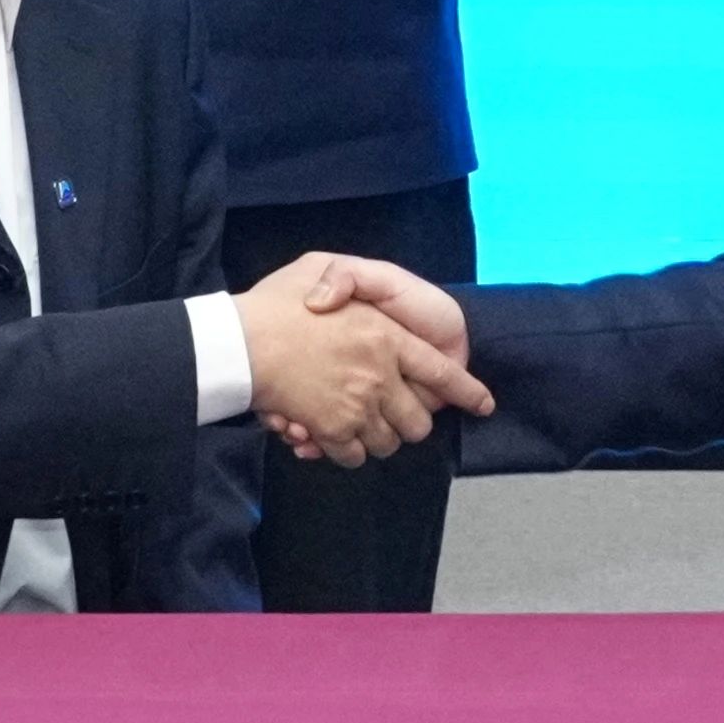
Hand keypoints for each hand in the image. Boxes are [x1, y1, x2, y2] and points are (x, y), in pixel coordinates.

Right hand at [235, 251, 488, 467]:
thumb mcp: (317, 267)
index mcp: (387, 337)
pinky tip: (327, 440)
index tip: (483, 404)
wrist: (240, 343)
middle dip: (408, 424)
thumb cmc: (275, 303)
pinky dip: (344, 453)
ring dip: (376, 439)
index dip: (466, 391)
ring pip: (387, 443)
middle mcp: (381, 376)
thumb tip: (349, 303)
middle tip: (390, 416)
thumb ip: (347, 280)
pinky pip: (352, 456)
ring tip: (358, 427)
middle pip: (417, 421)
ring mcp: (358, 407)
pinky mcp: (332, 431)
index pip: (441, 372)